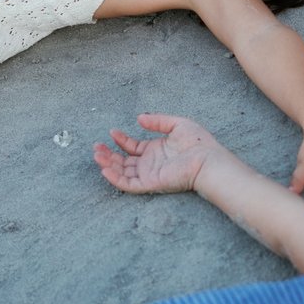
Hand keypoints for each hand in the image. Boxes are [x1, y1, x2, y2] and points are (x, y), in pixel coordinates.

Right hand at [94, 113, 221, 194]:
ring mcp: (149, 174)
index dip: (121, 140)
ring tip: (96, 155)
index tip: (112, 132)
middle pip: (123, 161)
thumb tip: (139, 118)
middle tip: (96, 147)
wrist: (207, 158)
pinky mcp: (150, 183)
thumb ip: (158, 121)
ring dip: (108, 165)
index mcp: (155, 151)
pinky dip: (115, 179)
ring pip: (122, 173)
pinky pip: (129, 184)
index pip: (132, 148)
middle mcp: (150, 164)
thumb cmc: (197, 142)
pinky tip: (105, 169)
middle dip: (108, 154)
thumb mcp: (177, 124)